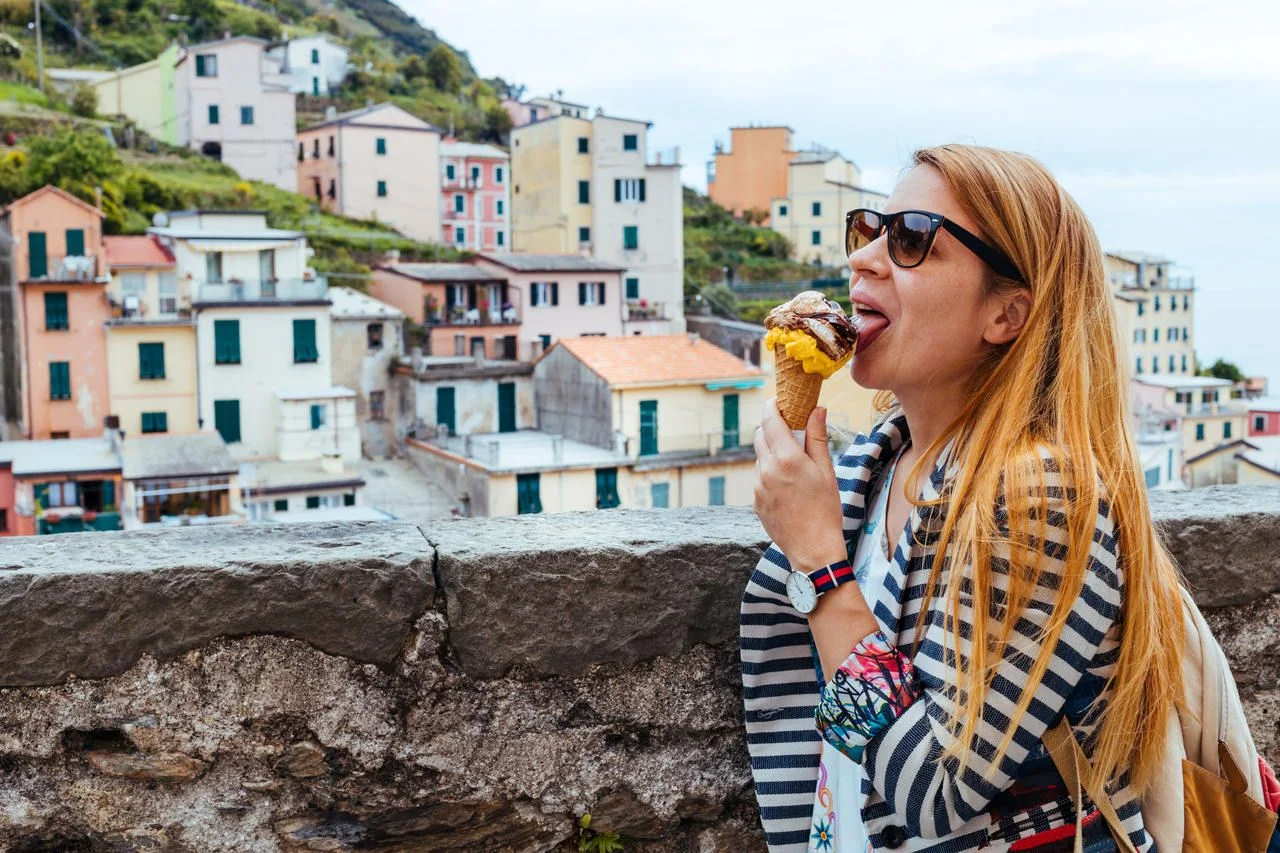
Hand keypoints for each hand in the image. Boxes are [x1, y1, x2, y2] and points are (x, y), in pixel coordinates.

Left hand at [753, 398, 845, 572]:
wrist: (813, 549)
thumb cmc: (826, 509)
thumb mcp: (826, 470)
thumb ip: (818, 437)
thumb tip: (817, 409)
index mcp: (786, 459)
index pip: (770, 421)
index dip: (772, 406)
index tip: (778, 400)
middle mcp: (766, 470)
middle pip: (760, 435)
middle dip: (772, 428)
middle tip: (791, 431)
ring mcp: (758, 487)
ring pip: (759, 457)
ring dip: (772, 452)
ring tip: (793, 464)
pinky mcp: (755, 501)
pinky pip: (759, 477)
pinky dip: (770, 473)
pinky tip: (788, 485)